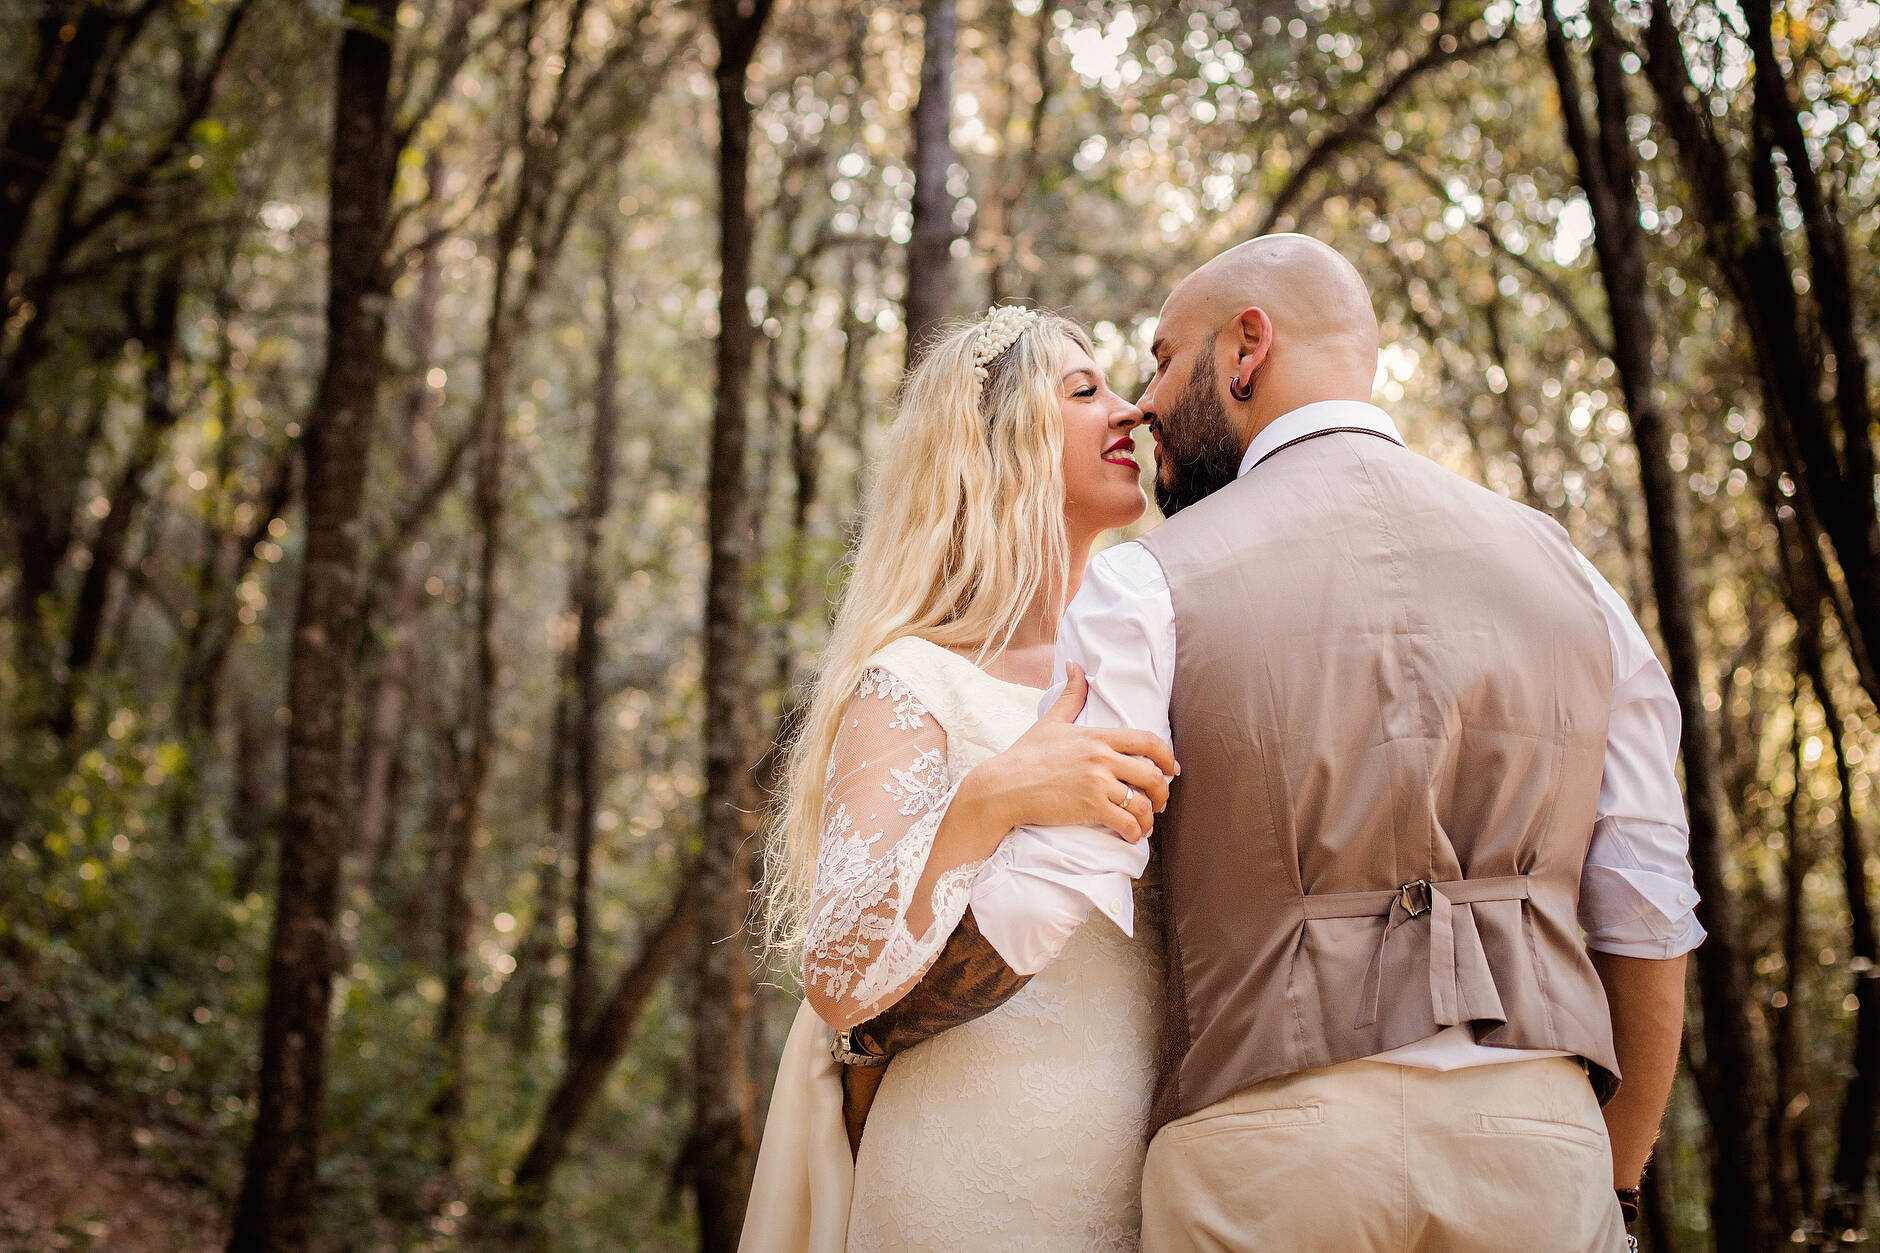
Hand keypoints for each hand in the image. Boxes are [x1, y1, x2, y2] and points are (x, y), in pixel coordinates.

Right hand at [961, 662, 1177, 841]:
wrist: (1004, 786)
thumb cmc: (1026, 755)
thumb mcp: (1052, 720)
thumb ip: (1070, 694)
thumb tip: (1074, 664)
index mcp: (1098, 737)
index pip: (1147, 741)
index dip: (1166, 756)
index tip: (1172, 769)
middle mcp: (1102, 758)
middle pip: (1153, 775)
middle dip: (1163, 792)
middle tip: (1160, 801)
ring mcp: (1098, 783)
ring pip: (1142, 803)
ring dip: (1149, 818)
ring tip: (1144, 824)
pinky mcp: (1090, 807)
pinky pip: (1127, 822)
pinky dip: (1134, 832)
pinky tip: (1131, 835)